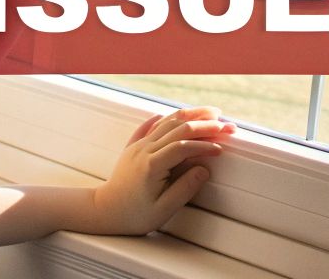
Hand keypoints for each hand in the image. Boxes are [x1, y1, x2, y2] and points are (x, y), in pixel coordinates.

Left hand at [89, 106, 234, 234]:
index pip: (183, 146)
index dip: (204, 145)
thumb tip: (204, 169)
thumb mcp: (163, 210)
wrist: (103, 212)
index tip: (220, 149)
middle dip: (205, 124)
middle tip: (225, 124)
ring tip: (209, 113)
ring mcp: (138, 146)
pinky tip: (169, 114)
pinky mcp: (132, 147)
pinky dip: (162, 118)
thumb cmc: (133, 215)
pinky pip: (148, 126)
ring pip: (167, 122)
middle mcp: (144, 150)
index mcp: (152, 165)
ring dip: (190, 115)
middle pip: (178, 128)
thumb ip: (185, 189)